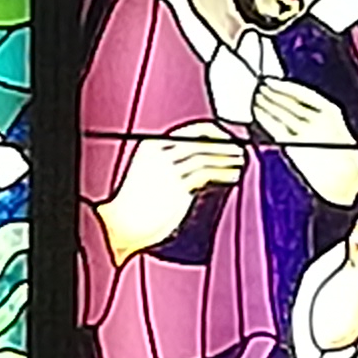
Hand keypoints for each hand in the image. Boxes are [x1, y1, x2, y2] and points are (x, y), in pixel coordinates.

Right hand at [97, 126, 248, 260]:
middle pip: (200, 142)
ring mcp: (168, 170)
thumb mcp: (146, 178)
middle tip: (238, 150)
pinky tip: (232, 176)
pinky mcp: (176, 186)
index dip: (211, 134)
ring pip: (205, 157)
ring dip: (225, 159)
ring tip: (239, 162)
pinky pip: (205, 173)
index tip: (225, 139)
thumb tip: (192, 169)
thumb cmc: (130, 208)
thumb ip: (167, 167)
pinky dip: (222, 173)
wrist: (119, 225)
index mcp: (151, 147)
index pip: (189, 132)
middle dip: (222, 146)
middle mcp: (160, 155)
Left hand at [248, 78, 357, 207]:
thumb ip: (319, 120)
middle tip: (259, 87)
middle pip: (290, 102)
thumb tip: (296, 108)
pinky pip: (276, 128)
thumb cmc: (345, 161)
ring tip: (255, 97)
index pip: (304, 94)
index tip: (273, 81)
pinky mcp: (295, 147)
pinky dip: (265, 119)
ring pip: (281, 112)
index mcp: (332, 113)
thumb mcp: (337, 132)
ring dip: (266, 103)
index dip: (286, 87)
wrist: (346, 183)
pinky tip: (257, 113)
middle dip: (273, 93)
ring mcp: (306, 133)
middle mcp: (318, 119)